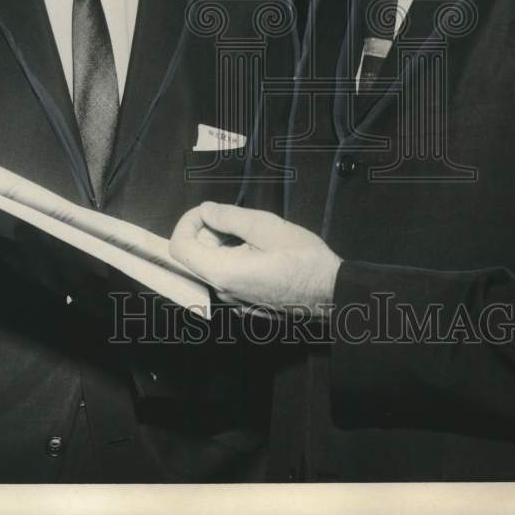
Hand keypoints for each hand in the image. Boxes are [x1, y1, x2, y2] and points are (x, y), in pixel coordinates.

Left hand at [169, 202, 341, 316]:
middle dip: (208, 231)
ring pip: (211, 266)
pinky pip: (226, 277)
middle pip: (194, 256)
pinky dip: (232, 259)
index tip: (210, 211)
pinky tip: (258, 252)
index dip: (188, 222)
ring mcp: (233, 301)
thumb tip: (205, 210)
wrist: (334, 294)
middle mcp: (222, 292)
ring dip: (222, 244)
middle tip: (239, 219)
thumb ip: (230, 217)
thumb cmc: (305, 260)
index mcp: (223, 273)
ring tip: (253, 234)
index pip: (180, 247)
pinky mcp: (245, 304)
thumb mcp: (268, 227)